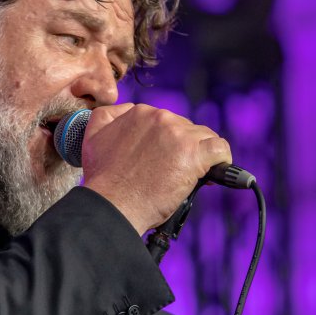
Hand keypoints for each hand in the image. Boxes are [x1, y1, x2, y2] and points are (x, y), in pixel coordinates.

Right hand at [81, 104, 231, 234]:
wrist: (112, 205)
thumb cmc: (103, 180)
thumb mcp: (93, 137)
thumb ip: (108, 116)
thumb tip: (127, 110)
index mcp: (140, 113)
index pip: (166, 121)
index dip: (169, 141)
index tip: (166, 158)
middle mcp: (160, 119)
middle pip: (186, 128)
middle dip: (184, 148)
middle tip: (176, 171)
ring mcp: (179, 135)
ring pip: (204, 138)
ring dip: (201, 154)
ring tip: (194, 174)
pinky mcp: (194, 155)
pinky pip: (219, 149)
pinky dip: (222, 159)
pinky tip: (214, 172)